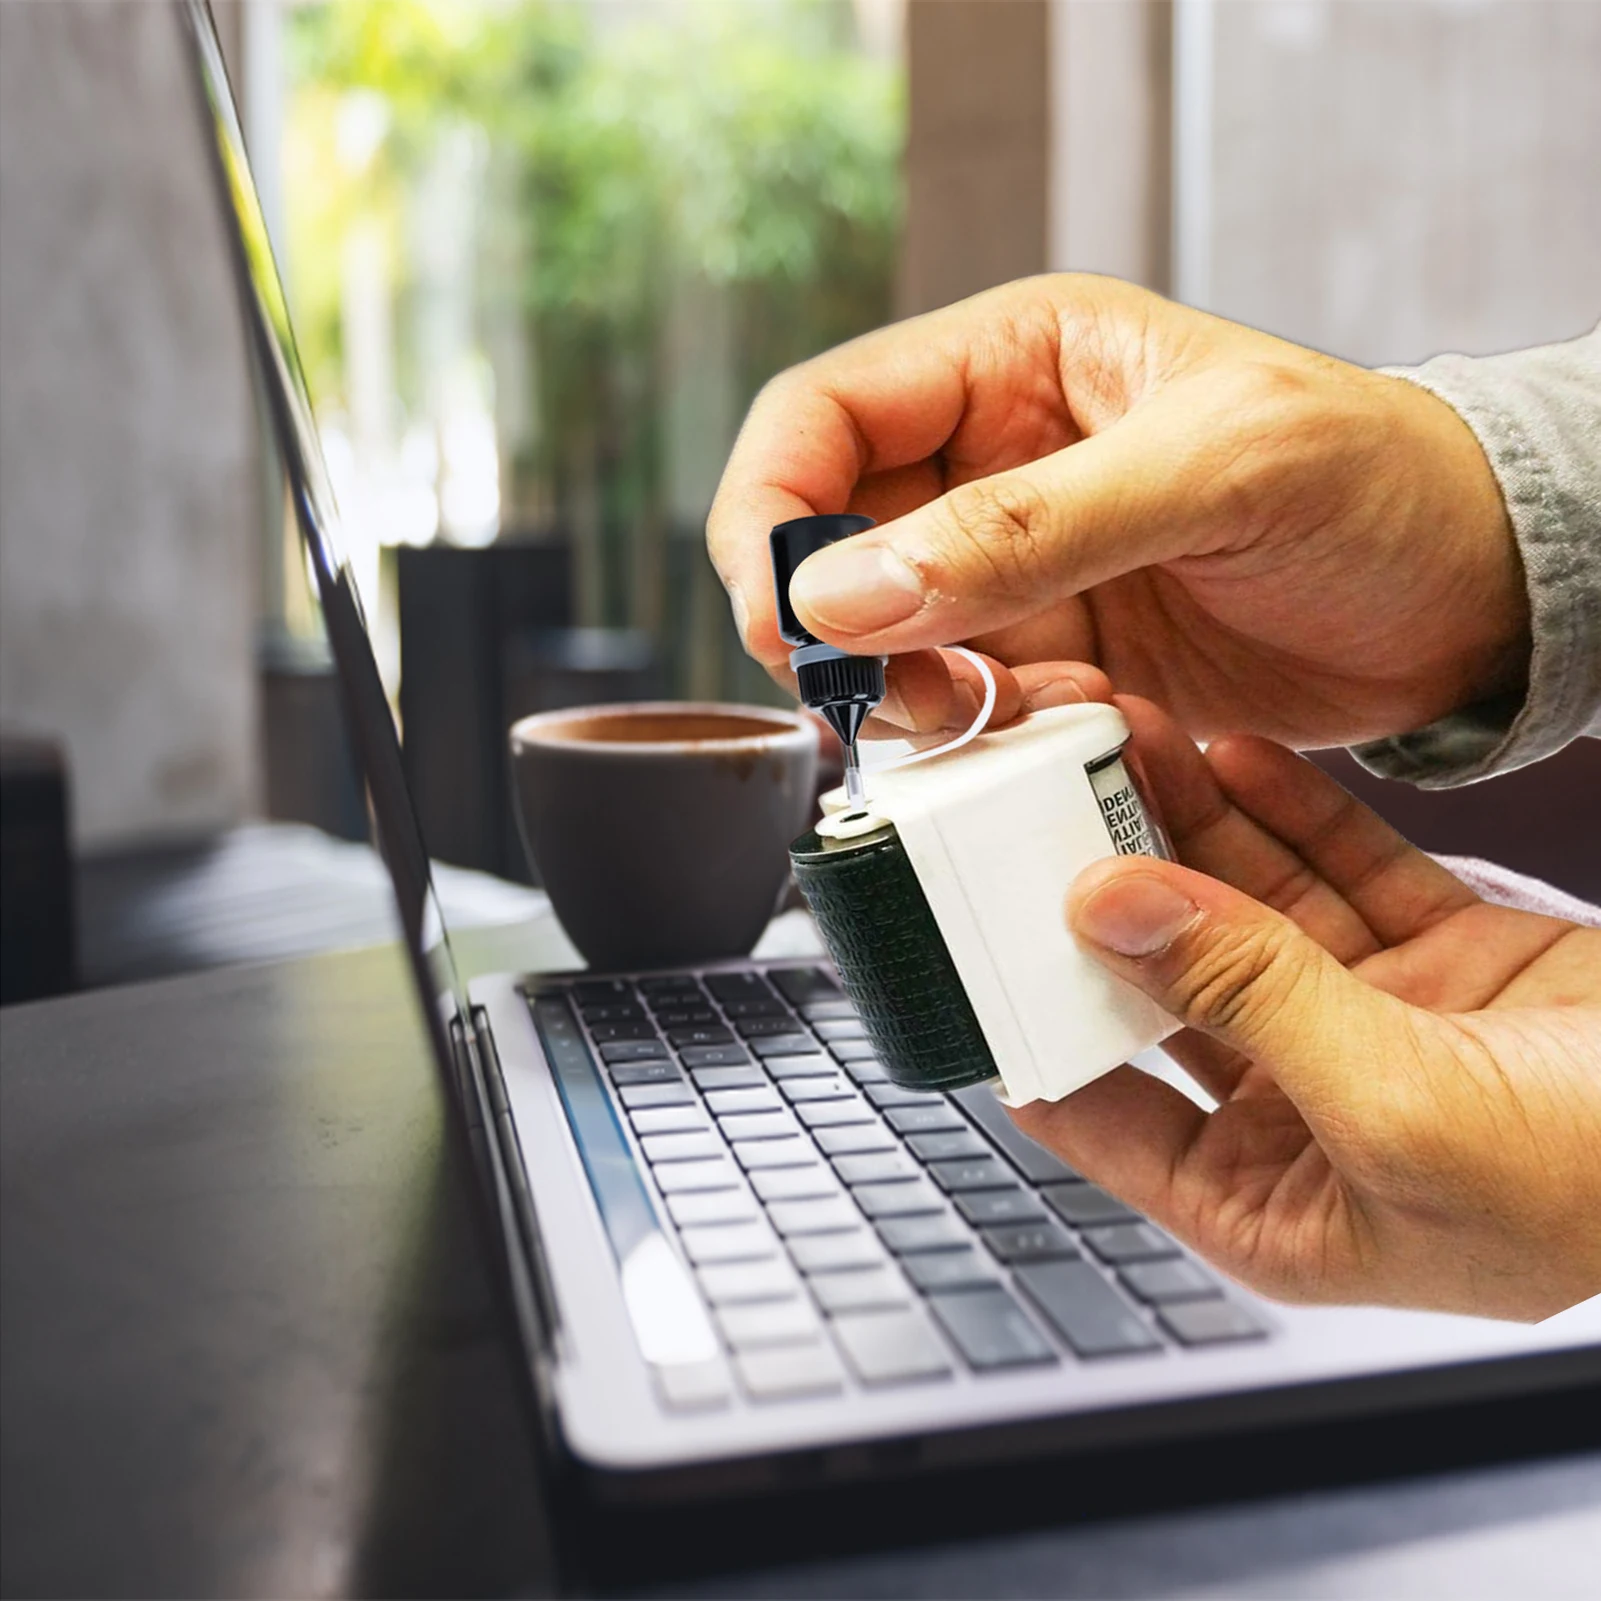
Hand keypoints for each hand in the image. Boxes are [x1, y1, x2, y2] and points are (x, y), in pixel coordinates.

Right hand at [707, 274, 1526, 747]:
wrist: (1470, 600)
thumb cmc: (1378, 483)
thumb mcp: (1215, 472)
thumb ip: (1028, 528)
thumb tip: (843, 589)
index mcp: (1012, 362)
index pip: (820, 418)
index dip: (773, 515)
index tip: (793, 619)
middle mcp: (992, 465)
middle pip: (826, 546)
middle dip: (843, 634)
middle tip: (914, 696)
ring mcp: (1017, 570)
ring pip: (885, 644)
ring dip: (925, 698)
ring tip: (1026, 710)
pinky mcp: (1052, 658)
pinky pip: (964, 707)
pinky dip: (990, 739)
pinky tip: (1076, 726)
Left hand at [1012, 697, 1600, 1320]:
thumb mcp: (1391, 1105)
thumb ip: (1243, 996)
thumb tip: (1109, 908)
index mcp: (1265, 1197)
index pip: (1095, 1106)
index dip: (1022, 1018)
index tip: (961, 927)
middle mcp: (1298, 1106)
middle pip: (1160, 979)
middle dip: (1101, 886)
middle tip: (1041, 793)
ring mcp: (1366, 1017)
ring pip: (1240, 905)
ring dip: (1182, 824)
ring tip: (1121, 738)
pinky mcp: (1437, 948)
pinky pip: (1333, 866)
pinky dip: (1283, 807)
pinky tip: (1223, 751)